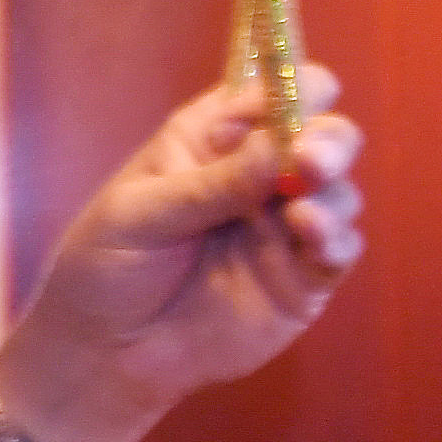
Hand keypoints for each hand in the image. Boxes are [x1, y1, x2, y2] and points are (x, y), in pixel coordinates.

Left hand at [0, 71, 365, 441]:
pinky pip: (339, 248)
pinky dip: (335, 237)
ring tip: (301, 207)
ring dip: (331, 190)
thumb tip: (279, 145)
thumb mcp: (141, 216)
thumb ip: (210, 184)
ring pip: (339, 189)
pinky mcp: (303, 276)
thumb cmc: (105, 270)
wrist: (102, 354)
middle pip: (323, 133)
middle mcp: (260, 175)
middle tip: (310, 158)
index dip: (293, 87)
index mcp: (213, 140)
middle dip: (328, 138)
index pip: (273, 92)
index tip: (296, 100)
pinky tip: (312, 233)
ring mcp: (285, 225)